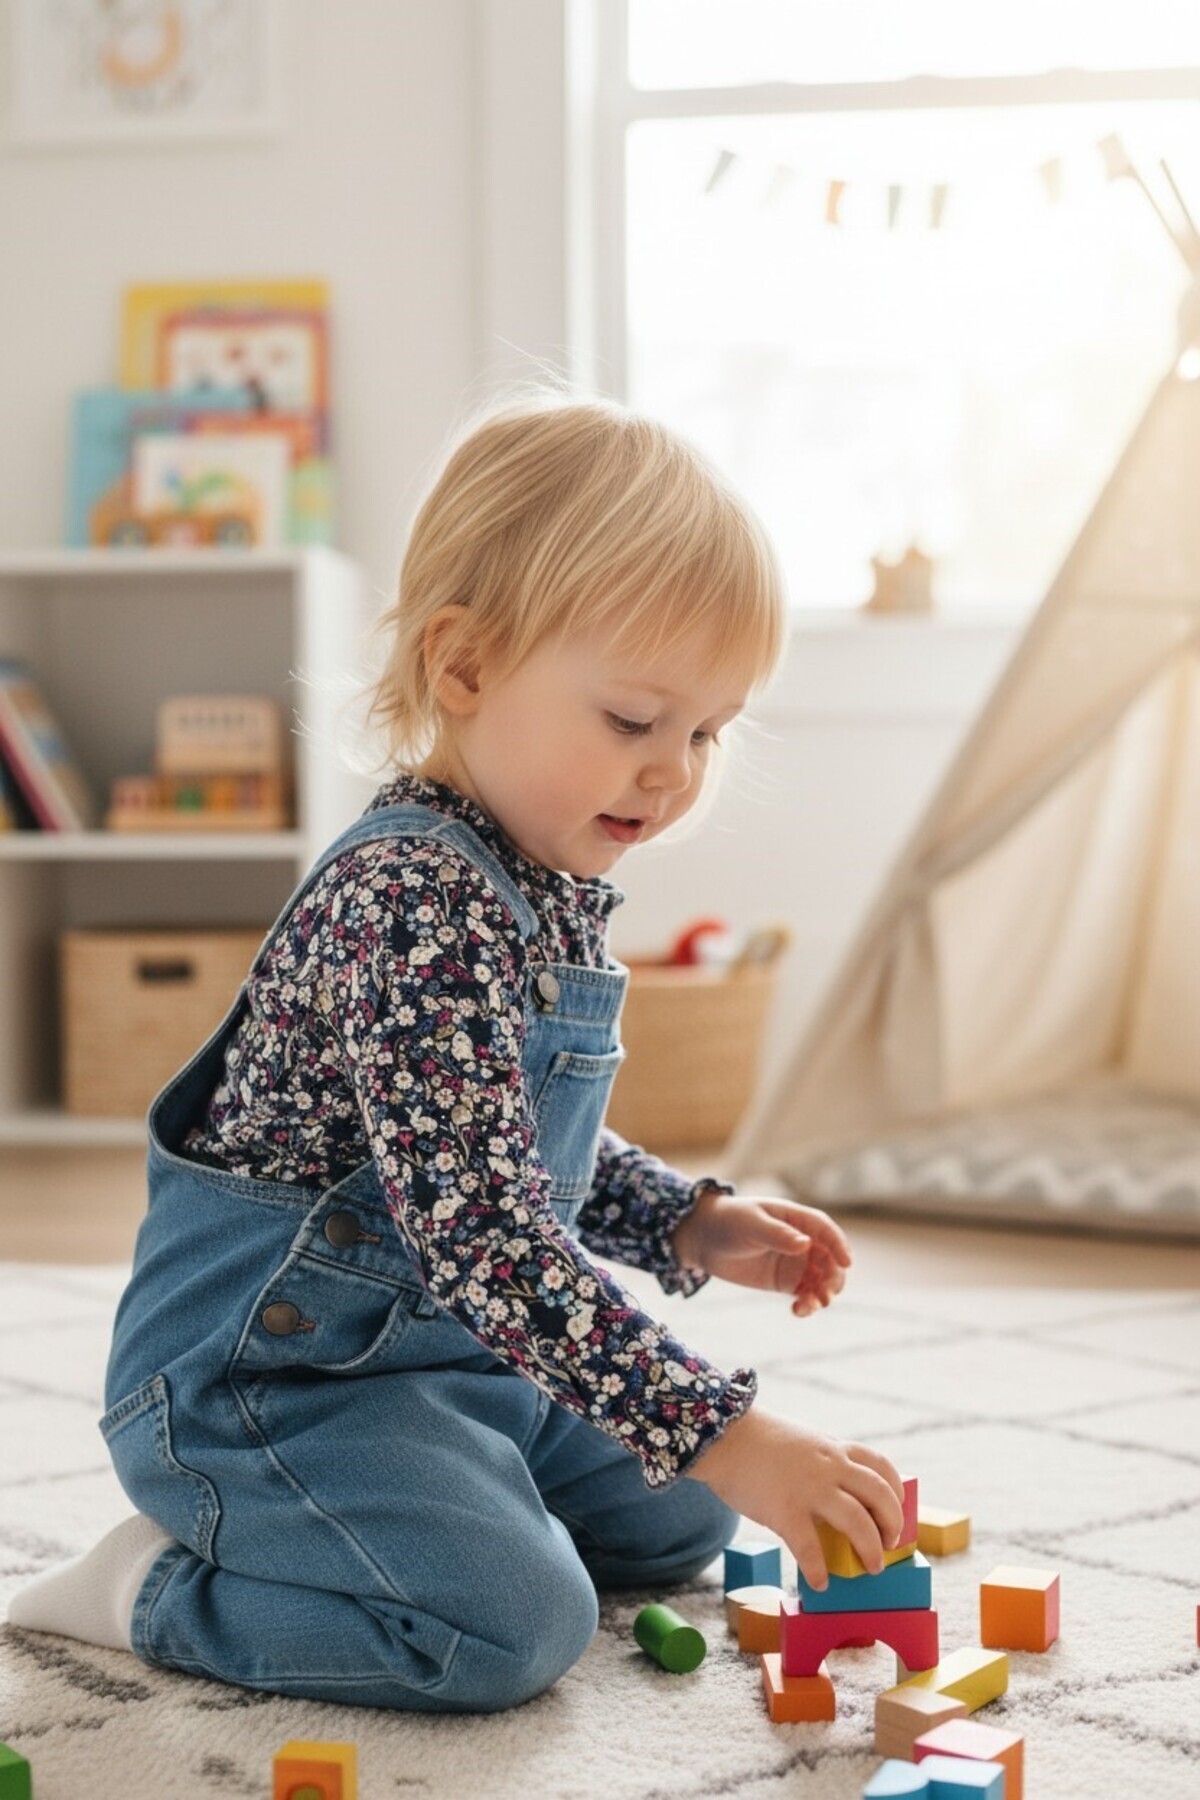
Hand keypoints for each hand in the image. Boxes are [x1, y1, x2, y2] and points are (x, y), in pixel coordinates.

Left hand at [672, 1189, 849, 1316]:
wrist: (704, 1239)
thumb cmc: (728, 1221)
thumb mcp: (751, 1225)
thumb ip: (777, 1235)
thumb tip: (805, 1245)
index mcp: (797, 1219)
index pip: (826, 1231)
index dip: (839, 1245)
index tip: (846, 1263)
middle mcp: (802, 1241)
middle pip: (830, 1260)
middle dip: (833, 1277)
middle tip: (826, 1293)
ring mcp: (796, 1263)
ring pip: (821, 1280)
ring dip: (823, 1293)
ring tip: (812, 1305)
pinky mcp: (785, 1282)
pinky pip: (805, 1295)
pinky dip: (808, 1304)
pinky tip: (799, 1311)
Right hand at [688, 1406, 903, 1589]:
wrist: (722, 1436)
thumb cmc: (757, 1441)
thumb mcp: (802, 1441)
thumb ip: (823, 1462)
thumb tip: (837, 1493)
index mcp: (833, 1448)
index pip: (881, 1466)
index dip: (897, 1490)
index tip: (898, 1509)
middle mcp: (829, 1466)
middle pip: (880, 1495)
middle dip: (892, 1524)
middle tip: (889, 1545)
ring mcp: (809, 1489)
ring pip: (858, 1521)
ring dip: (870, 1549)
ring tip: (871, 1568)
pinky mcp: (785, 1511)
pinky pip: (810, 1548)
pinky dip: (819, 1570)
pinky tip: (820, 1583)